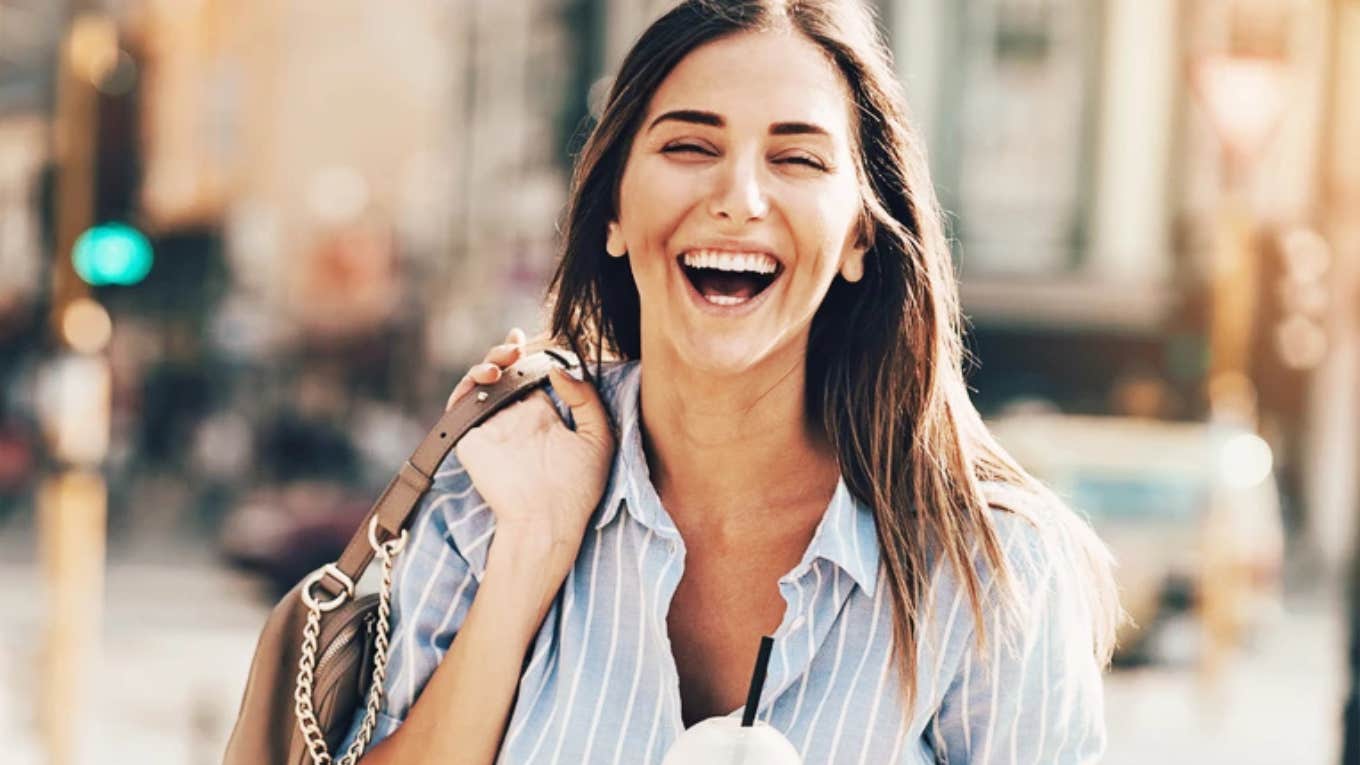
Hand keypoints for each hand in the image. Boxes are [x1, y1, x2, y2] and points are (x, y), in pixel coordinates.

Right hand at [448, 329, 615, 590]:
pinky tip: (488, 377)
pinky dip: (466, 385)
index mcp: (542, 416)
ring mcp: (491, 427)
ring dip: (487, 361)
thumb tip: (560, 370)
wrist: (549, 520)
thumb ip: (587, 399)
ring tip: (504, 358)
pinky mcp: (472, 438)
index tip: (531, 338)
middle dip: (505, 352)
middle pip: (502, 373)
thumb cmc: (579, 488)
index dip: (528, 355)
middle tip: (517, 345)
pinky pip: (460, 405)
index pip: (529, 376)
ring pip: (479, 383)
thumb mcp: (599, 438)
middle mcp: (514, 418)